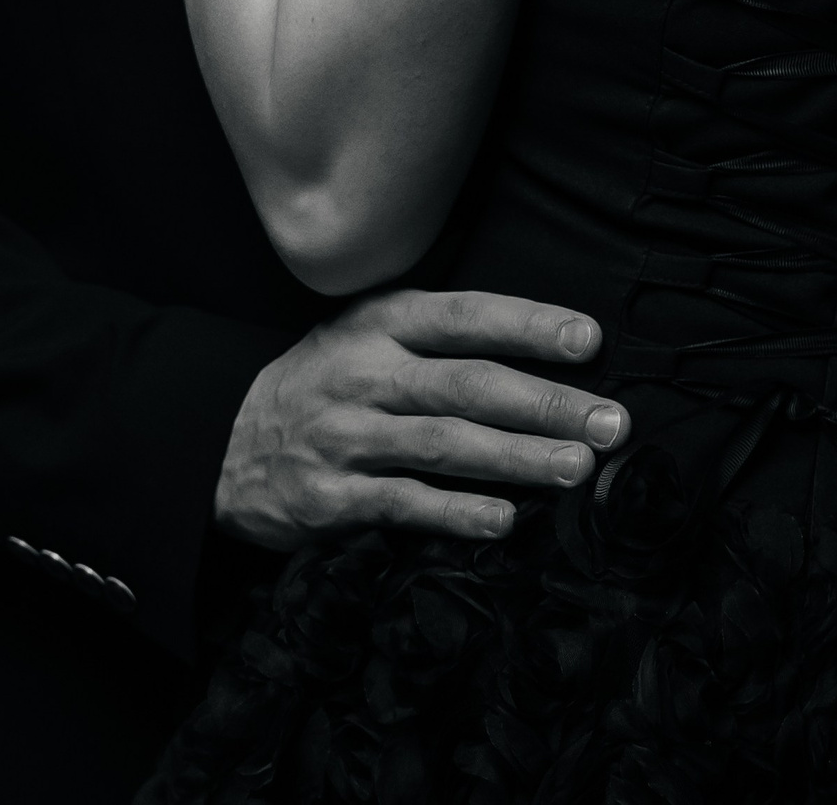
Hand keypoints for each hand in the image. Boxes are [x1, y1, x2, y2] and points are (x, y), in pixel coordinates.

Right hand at [214, 288, 631, 546]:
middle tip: (610, 422)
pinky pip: (403, 504)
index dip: (530, 325)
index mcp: (381, 321)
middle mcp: (366, 373)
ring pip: (445, 445)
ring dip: (518, 458)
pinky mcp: (330, 497)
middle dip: (547, 404)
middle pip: (469, 384)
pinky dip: (455, 513)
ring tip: (578, 468)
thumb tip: (543, 354)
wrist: (226, 440)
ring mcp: (346, 437)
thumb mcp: (369, 333)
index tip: (591, 339)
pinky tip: (505, 519)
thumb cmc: (328, 381)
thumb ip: (439, 337)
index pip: (467, 316)